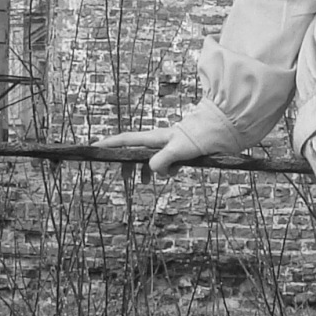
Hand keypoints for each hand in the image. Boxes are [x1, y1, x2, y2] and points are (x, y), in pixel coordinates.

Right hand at [90, 125, 219, 177]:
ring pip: (149, 160)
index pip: (125, 140)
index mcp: (153, 138)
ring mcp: (167, 147)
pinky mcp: (178, 152)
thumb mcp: (179, 150)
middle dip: (126, 164)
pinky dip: (164, 171)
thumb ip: (163, 160)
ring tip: (142, 183)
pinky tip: (171, 174)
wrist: (221, 132)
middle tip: (122, 178)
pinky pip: (164, 163)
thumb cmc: (199, 137)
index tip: (94, 148)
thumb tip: (149, 170)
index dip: (109, 144)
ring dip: (145, 170)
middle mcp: (158, 141)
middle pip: (134, 152)